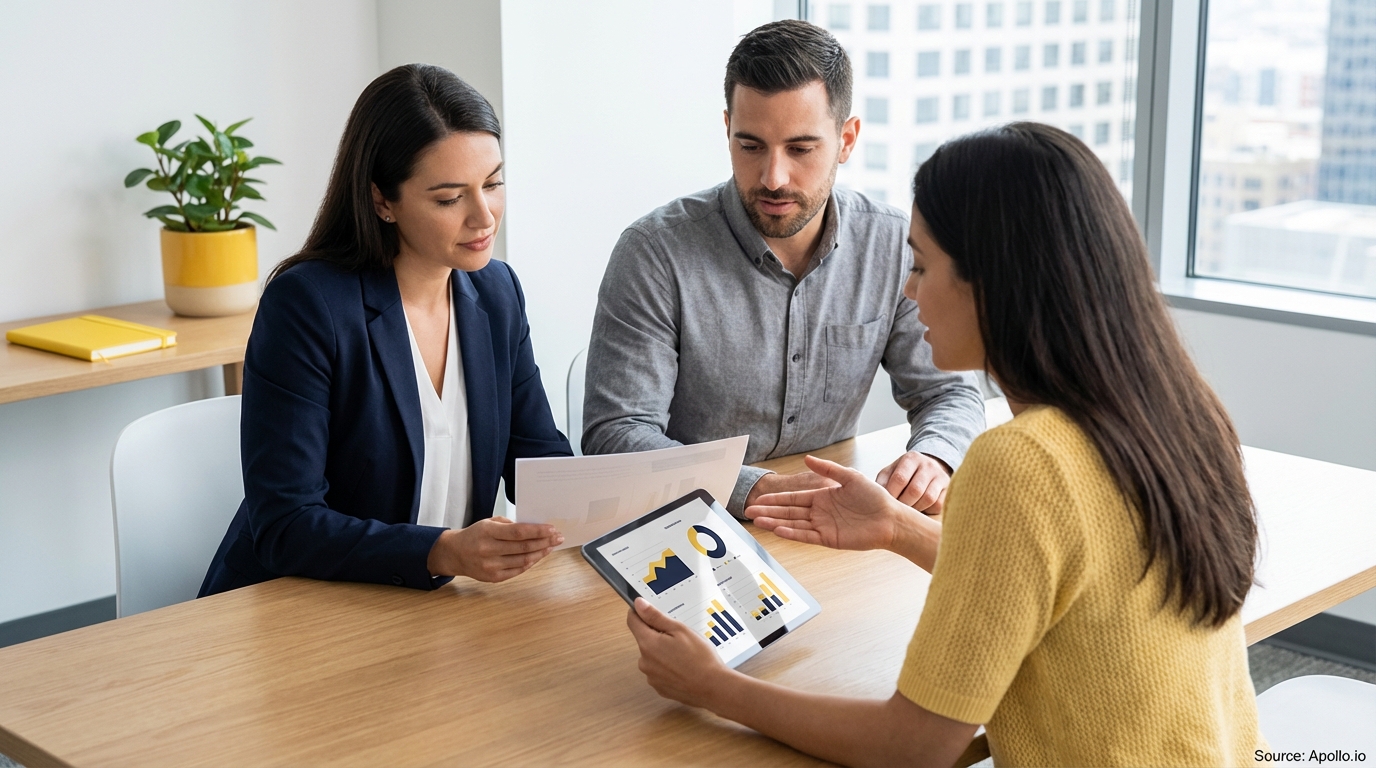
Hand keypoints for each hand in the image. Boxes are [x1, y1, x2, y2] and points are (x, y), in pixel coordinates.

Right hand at [426, 518, 562, 581]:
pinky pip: (517, 571)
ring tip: (551, 547)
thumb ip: (509, 525)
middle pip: (523, 547)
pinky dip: (529, 564)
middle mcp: (489, 550)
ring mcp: (491, 566)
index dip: (538, 531)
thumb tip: (534, 529)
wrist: (454, 554)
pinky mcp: (493, 578)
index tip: (552, 529)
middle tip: (558, 538)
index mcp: (488, 532)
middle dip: (544, 542)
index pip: (518, 532)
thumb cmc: (475, 535)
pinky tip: (537, 557)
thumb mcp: (488, 522)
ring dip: (540, 553)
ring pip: (523, 560)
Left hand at [626, 597, 732, 708]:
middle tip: (679, 637)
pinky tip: (683, 667)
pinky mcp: (659, 687)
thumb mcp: (680, 630)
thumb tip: (639, 604)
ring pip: (652, 656)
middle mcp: (644, 662)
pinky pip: (659, 670)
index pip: (632, 621)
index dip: (640, 613)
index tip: (649, 611)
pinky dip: (668, 667)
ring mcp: (651, 676)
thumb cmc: (700, 659)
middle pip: (644, 639)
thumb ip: (656, 616)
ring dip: (663, 652)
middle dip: (658, 635)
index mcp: (648, 644)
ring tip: (684, 654)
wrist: (713, 687)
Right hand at [746, 454, 913, 551]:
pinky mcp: (829, 539)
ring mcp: (823, 526)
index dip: (776, 499)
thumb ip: (828, 469)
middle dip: (769, 511)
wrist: (891, 518)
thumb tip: (808, 459)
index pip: (793, 498)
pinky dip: (792, 533)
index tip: (759, 499)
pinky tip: (778, 529)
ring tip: (758, 522)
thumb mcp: (850, 477)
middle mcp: (820, 512)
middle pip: (789, 511)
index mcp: (823, 497)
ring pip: (794, 524)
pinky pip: (806, 535)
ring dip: (776, 522)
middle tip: (750, 511)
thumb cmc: (875, 497)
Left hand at [876, 451, 950, 515]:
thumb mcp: (890, 472)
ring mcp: (940, 476)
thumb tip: (874, 497)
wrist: (928, 467)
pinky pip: (938, 505)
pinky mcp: (948, 489)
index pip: (900, 478)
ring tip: (906, 512)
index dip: (892, 494)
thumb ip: (882, 482)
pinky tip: (919, 509)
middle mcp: (927, 465)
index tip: (885, 504)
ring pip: (928, 498)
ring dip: (915, 509)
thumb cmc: (904, 473)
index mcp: (910, 458)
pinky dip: (927, 510)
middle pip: (915, 490)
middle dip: (903, 504)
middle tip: (895, 512)